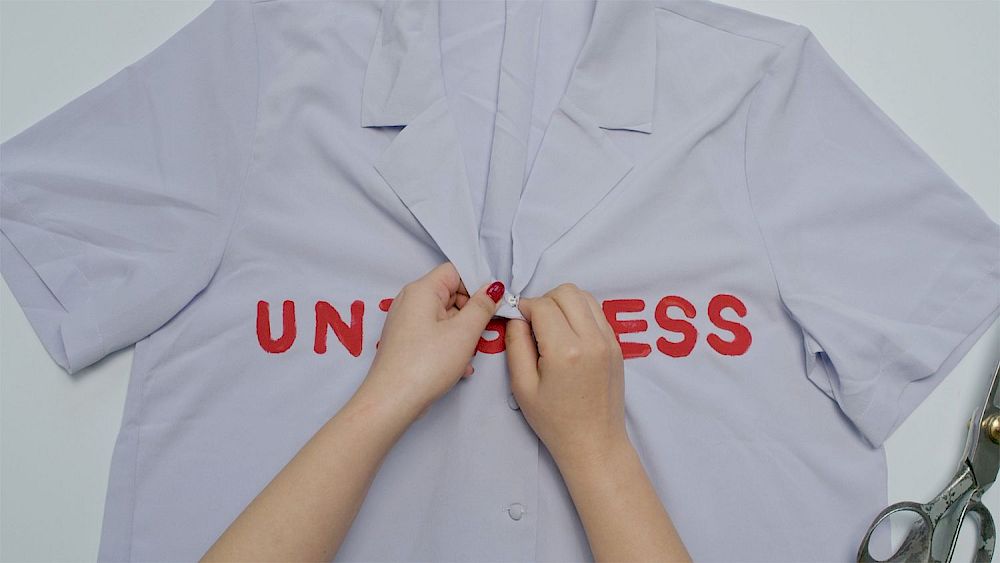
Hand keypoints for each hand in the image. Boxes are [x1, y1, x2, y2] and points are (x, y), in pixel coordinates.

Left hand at [356, 262, 504, 423]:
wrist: (392, 401)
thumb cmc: (427, 363)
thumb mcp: (464, 332)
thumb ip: (482, 306)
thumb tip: (493, 287)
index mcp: (422, 290)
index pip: (456, 271)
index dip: (477, 285)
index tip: (493, 305)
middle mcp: (410, 301)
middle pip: (451, 294)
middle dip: (472, 312)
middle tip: (484, 333)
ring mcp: (405, 322)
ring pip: (445, 317)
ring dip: (463, 333)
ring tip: (469, 355)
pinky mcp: (405, 342)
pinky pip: (434, 334)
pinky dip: (449, 345)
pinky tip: (459, 367)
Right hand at [504, 283, 629, 470]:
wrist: (595, 444)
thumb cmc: (555, 421)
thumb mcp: (522, 386)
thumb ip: (516, 344)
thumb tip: (517, 317)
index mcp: (565, 350)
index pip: (542, 306)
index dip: (524, 308)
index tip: (517, 321)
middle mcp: (592, 340)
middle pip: (566, 292)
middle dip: (545, 300)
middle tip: (534, 323)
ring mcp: (609, 341)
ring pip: (585, 296)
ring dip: (564, 303)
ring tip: (552, 327)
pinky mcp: (618, 346)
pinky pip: (597, 313)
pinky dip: (580, 314)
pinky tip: (569, 335)